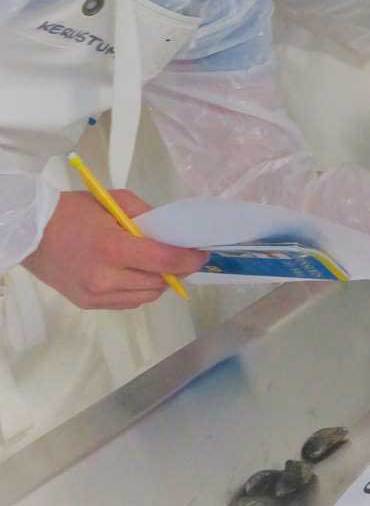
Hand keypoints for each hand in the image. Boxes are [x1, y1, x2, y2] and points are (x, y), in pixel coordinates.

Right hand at [23, 190, 208, 309]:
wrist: (31, 234)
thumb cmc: (74, 211)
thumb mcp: (115, 201)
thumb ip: (148, 216)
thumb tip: (173, 233)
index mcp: (113, 248)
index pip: (164, 261)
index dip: (189, 260)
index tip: (203, 254)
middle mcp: (106, 278)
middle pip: (159, 283)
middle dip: (177, 270)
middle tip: (182, 255)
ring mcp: (96, 295)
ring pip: (146, 296)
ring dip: (159, 282)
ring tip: (158, 264)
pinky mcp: (89, 304)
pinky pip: (128, 302)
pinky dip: (140, 290)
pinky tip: (136, 274)